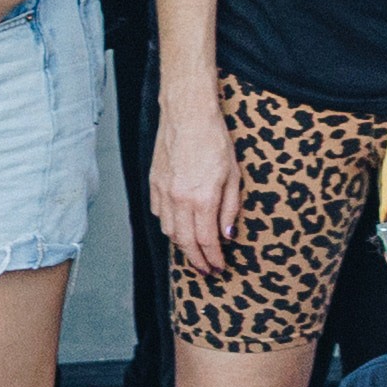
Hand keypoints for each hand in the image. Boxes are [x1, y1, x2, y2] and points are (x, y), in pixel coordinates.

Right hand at [152, 93, 241, 265]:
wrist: (187, 115)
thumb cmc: (214, 140)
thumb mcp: (233, 175)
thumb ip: (229, 209)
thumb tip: (226, 235)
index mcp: (202, 198)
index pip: (206, 240)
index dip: (213, 258)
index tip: (219, 267)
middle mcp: (179, 199)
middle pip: (185, 242)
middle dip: (197, 260)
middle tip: (207, 271)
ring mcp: (163, 191)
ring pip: (169, 231)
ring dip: (182, 245)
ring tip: (194, 252)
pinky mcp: (154, 183)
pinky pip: (159, 214)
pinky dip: (169, 225)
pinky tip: (179, 227)